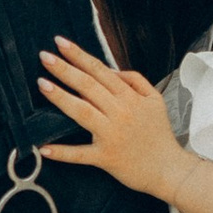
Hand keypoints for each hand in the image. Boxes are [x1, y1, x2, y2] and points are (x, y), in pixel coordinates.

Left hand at [36, 37, 186, 200]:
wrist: (169, 169)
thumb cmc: (159, 134)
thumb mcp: (155, 99)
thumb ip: (136, 80)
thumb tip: (112, 70)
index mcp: (130, 97)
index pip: (100, 71)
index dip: (79, 56)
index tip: (60, 43)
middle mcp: (120, 113)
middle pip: (88, 86)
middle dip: (65, 69)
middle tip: (45, 57)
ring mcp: (111, 135)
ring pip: (83, 112)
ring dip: (61, 97)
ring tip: (43, 84)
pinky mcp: (105, 157)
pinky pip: (81, 154)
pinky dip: (63, 152)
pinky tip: (44, 147)